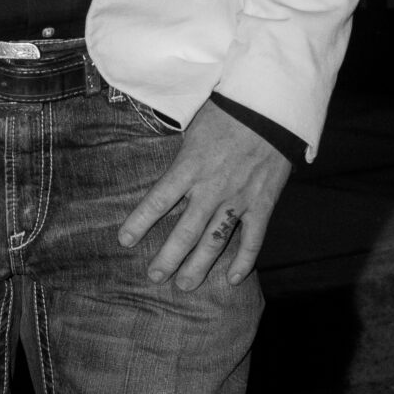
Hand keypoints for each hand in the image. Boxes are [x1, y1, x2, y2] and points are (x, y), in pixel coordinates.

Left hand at [118, 103, 291, 290]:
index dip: (140, 222)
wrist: (269, 108)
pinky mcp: (263, 204)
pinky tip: (234, 279)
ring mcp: (239, 199)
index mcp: (190, 166)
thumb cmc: (225, 111)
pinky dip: (244, 261)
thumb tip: (161, 168)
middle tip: (154, 276)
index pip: (158, 200)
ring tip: (184, 285)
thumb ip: (179, 154)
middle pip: (185, 231)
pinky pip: (253, 239)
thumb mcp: (191, 125)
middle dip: (168, 257)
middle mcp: (212, 188)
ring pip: (215, 241)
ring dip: (199, 266)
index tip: (125, 241)